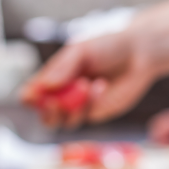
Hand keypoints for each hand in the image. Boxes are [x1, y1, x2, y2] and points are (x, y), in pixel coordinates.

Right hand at [21, 29, 155, 127]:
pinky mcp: (97, 113)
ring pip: (63, 122)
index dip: (29, 98)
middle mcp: (63, 94)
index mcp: (54, 76)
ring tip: (86, 83)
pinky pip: (86, 117)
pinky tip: (101, 85)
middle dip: (48, 112)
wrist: (138, 53)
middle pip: (45, 116)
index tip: (33, 96)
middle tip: (55, 102)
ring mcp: (80, 106)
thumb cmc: (107, 46)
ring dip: (72, 106)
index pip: (32, 93)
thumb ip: (61, 68)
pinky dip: (91, 102)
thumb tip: (43, 86)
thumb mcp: (80, 50)